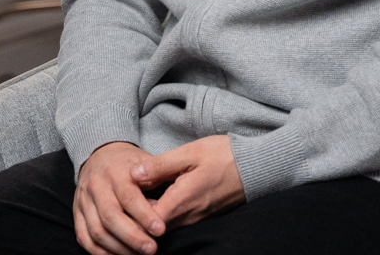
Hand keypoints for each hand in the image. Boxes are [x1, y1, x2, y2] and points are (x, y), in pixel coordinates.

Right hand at [75, 141, 165, 254]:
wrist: (100, 155)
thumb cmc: (130, 162)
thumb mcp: (146, 161)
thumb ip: (158, 178)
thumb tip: (170, 201)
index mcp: (117, 172)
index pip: (129, 197)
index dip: (145, 216)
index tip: (160, 230)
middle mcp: (97, 187)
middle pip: (110, 217)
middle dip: (132, 237)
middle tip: (151, 249)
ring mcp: (84, 201)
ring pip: (96, 230)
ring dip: (117, 247)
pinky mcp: (77, 212)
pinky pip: (83, 236)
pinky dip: (98, 251)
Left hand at [131, 135, 245, 230]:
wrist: (259, 167)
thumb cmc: (226, 156)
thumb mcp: (191, 152)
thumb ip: (160, 164)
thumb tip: (133, 174)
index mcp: (181, 201)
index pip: (144, 222)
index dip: (129, 215)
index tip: (120, 200)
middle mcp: (188, 216)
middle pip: (152, 228)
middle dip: (136, 218)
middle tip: (123, 201)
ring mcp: (197, 218)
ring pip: (164, 225)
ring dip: (149, 217)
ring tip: (137, 199)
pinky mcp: (204, 215)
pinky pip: (177, 221)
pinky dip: (163, 215)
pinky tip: (159, 198)